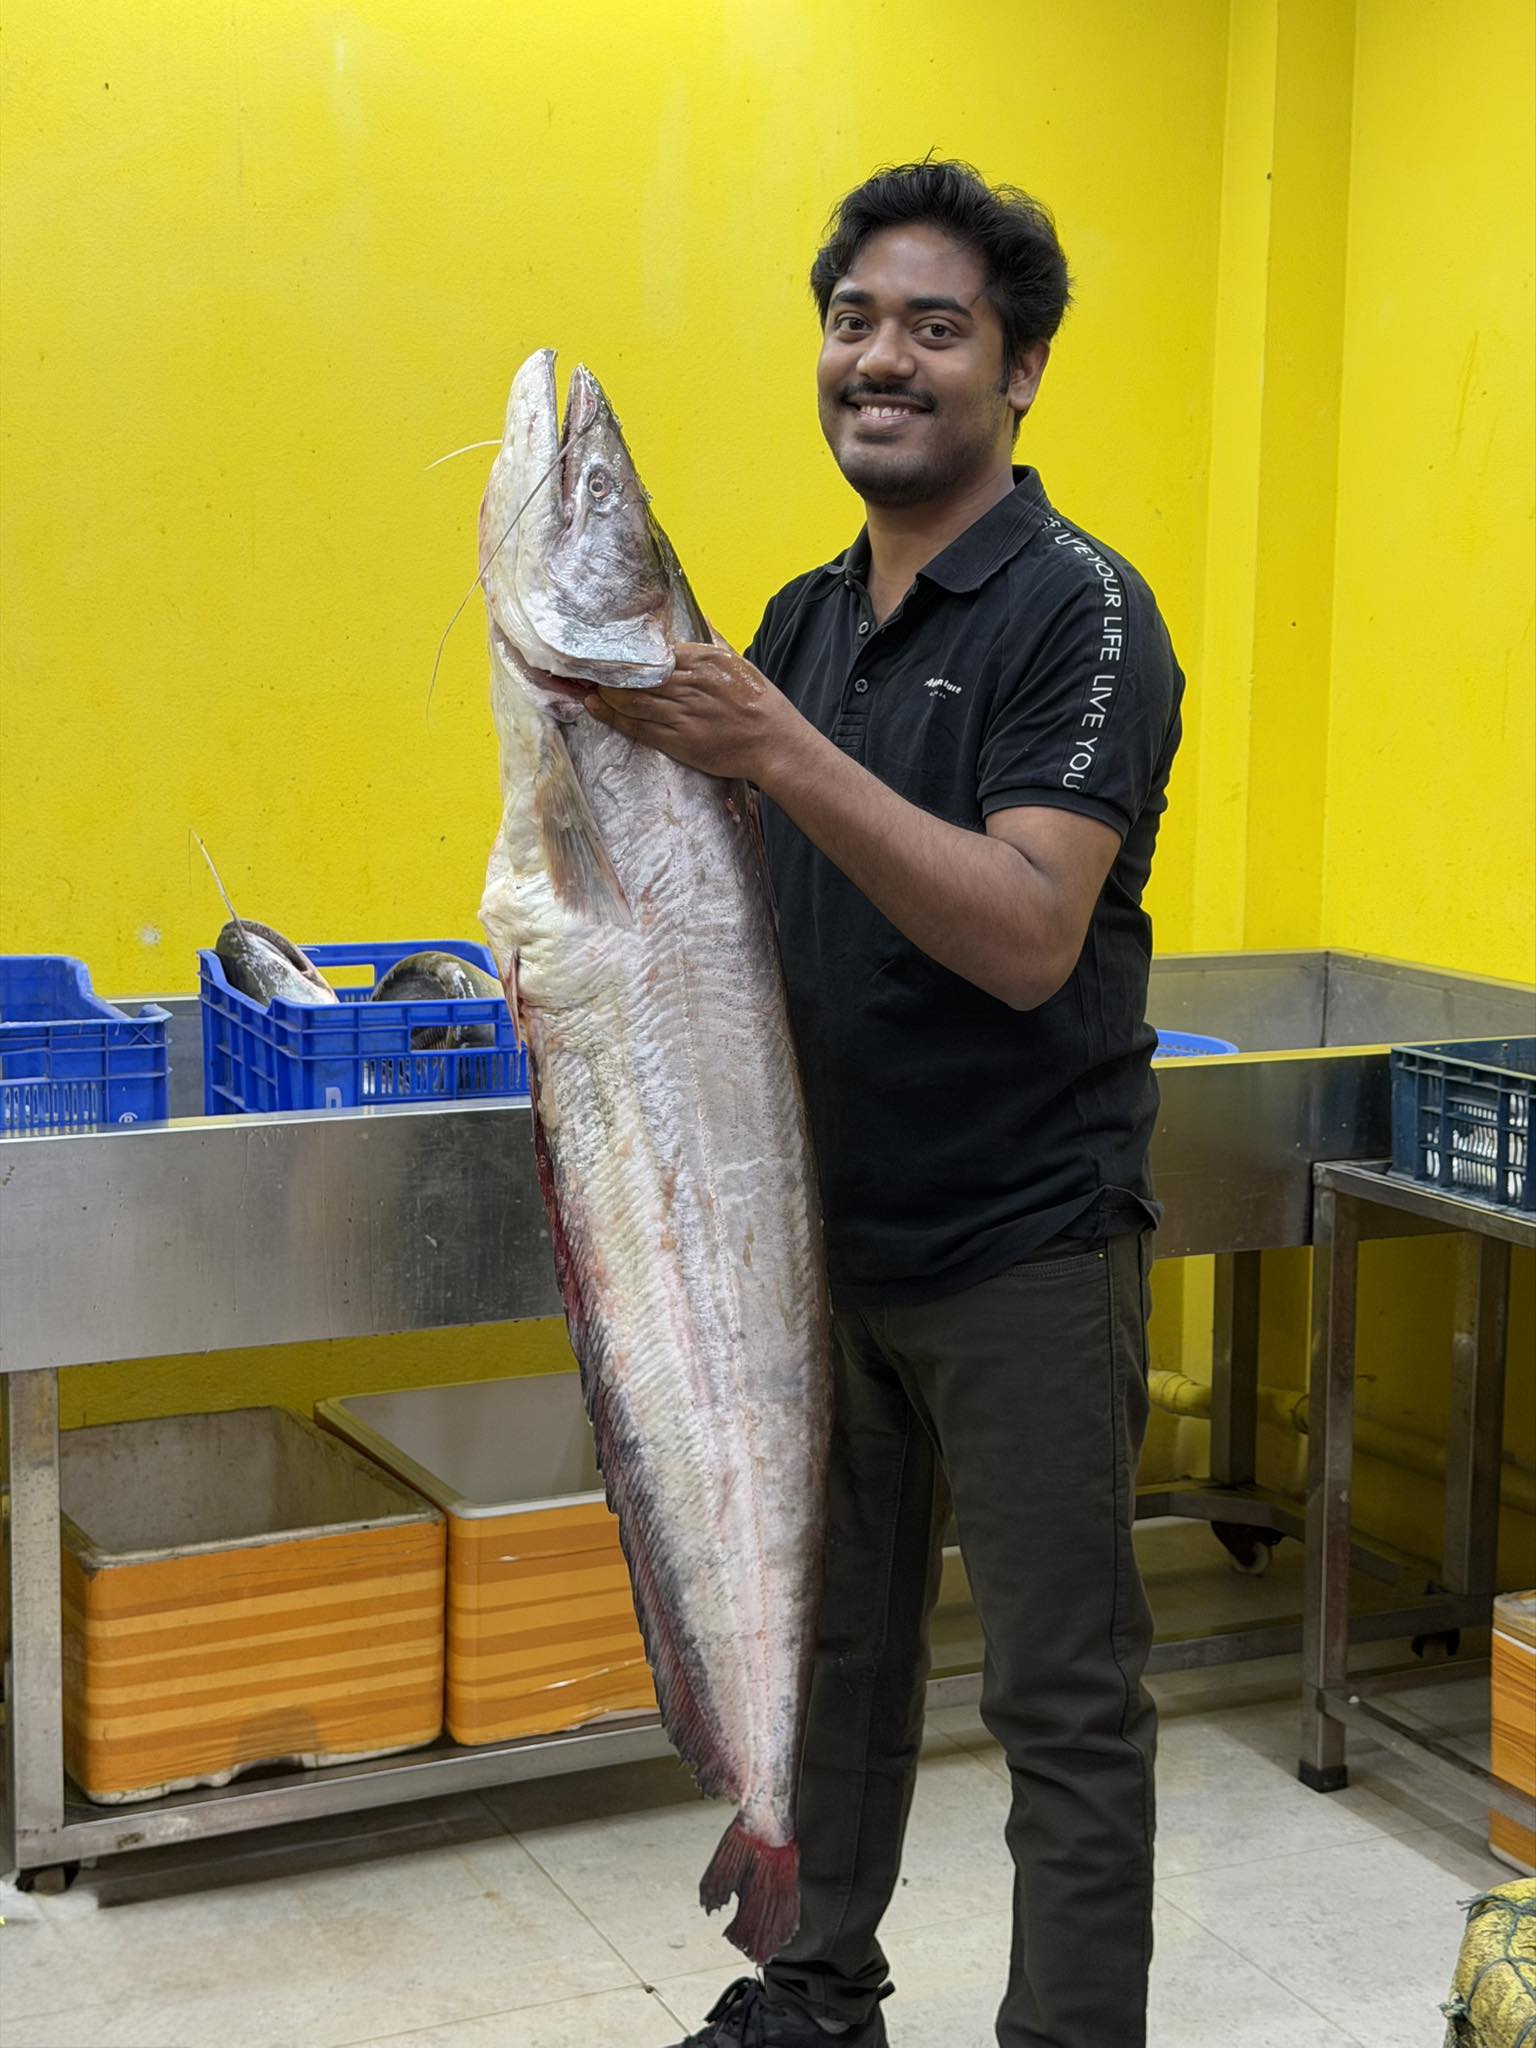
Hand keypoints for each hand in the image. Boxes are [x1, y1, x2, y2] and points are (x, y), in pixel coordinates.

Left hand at [583, 640, 807, 785]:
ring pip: (633, 699)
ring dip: (605, 692)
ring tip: (585, 685)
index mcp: (705, 660)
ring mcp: (683, 713)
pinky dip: (614, 716)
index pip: (656, 651)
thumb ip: (713, 642)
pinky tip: (596, 708)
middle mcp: (691, 684)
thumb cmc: (759, 703)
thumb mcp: (739, 663)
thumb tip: (699, 620)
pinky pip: (639, 726)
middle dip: (608, 670)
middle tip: (583, 665)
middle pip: (638, 673)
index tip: (607, 647)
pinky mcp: (679, 740)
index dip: (628, 651)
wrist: (774, 743)